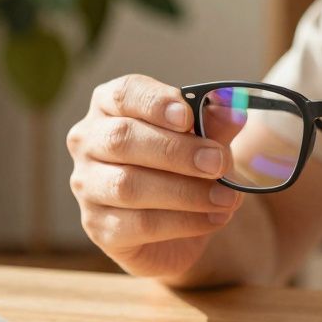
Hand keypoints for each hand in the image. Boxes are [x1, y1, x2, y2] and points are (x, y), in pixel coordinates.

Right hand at [67, 74, 243, 279]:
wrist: (183, 220)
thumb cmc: (187, 165)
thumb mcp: (206, 139)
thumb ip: (216, 124)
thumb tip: (233, 109)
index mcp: (109, 106)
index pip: (123, 94)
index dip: (155, 103)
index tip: (188, 116)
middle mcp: (89, 142)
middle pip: (122, 138)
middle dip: (175, 151)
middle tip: (217, 163)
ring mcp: (87, 186)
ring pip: (127, 185)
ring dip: (184, 192)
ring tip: (225, 197)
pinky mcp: (98, 227)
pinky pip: (138, 224)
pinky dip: (183, 222)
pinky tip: (214, 218)